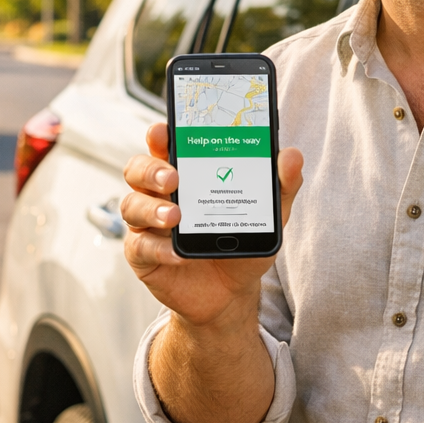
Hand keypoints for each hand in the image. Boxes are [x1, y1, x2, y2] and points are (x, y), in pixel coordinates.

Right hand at [122, 122, 303, 335]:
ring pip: (131, 205)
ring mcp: (148, 224)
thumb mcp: (267, 215)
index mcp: (184, 173)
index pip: (164, 145)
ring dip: (151, 208)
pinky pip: (140, 246)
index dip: (160, 135)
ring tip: (176, 217)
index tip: (165, 129)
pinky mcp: (143, 255)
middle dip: (151, 169)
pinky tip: (177, 254)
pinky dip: (158, 248)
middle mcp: (159, 194)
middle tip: (174, 177)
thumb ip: (280, 185)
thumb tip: (292, 155)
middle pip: (138, 169)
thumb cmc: (241, 244)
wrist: (232, 293)